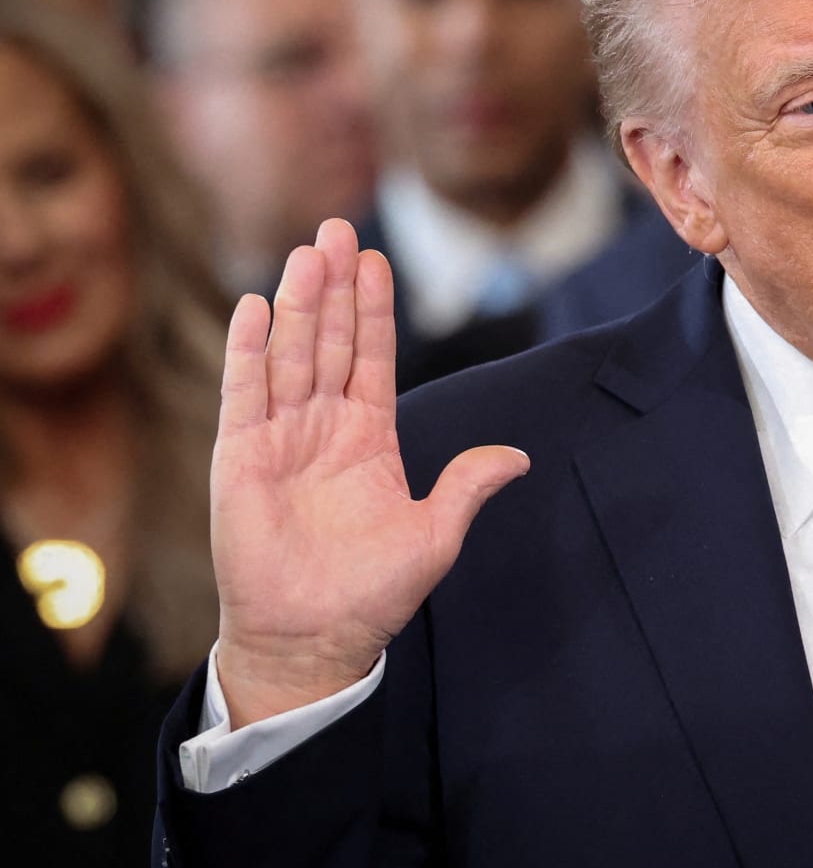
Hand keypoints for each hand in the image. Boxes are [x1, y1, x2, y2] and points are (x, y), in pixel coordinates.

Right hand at [210, 219, 527, 727]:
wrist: (314, 639)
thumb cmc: (372, 593)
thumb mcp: (435, 533)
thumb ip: (467, 485)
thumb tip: (519, 457)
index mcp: (369, 438)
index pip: (372, 357)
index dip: (373, 309)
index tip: (376, 259)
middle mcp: (322, 428)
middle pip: (328, 341)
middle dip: (334, 287)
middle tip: (338, 228)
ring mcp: (279, 440)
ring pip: (290, 355)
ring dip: (298, 304)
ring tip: (307, 252)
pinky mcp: (239, 460)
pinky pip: (244, 396)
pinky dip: (248, 352)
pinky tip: (253, 308)